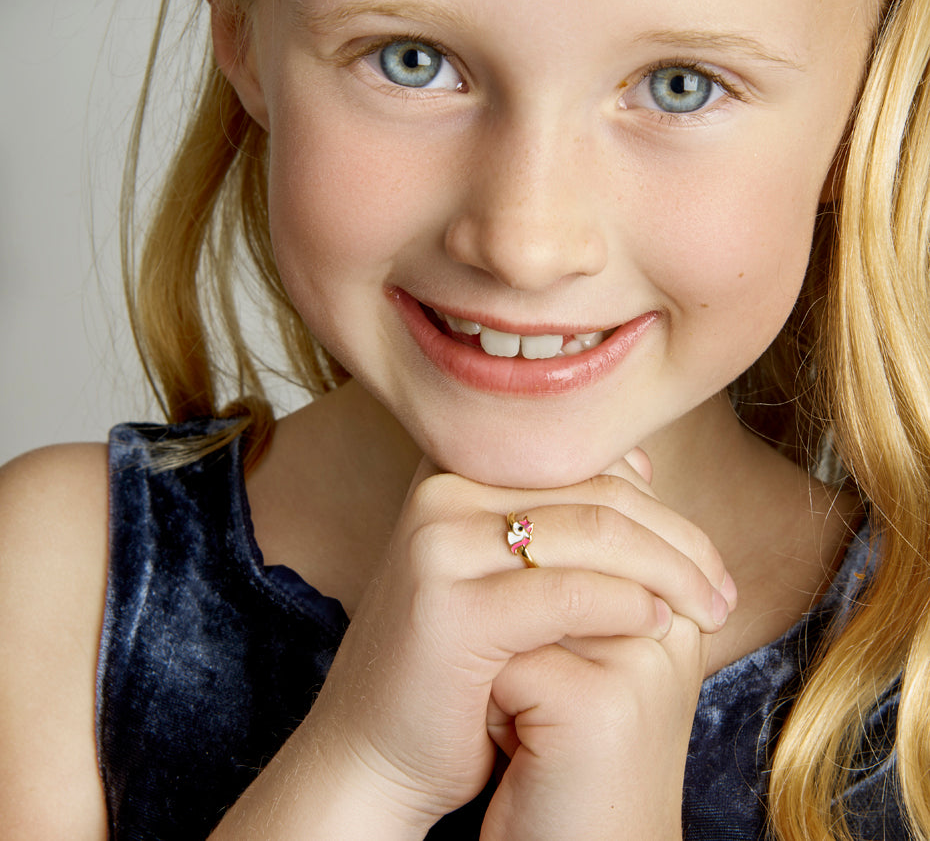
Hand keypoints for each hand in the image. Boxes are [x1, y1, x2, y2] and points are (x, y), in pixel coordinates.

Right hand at [304, 455, 731, 834]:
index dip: (657, 505)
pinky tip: (660, 628)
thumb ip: (559, 518)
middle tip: (722, 588)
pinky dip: (626, 606)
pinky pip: (565, 593)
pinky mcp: (449, 604)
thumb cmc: (454, 665)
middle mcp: (441, 491)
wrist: (372, 748)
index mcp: (455, 472)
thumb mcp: (503, 573)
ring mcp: (438, 541)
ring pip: (590, 532)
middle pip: (594, 491)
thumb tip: (643, 464)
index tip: (703, 554)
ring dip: (667, 570)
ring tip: (709, 610)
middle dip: (675, 539)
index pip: (583, 462)